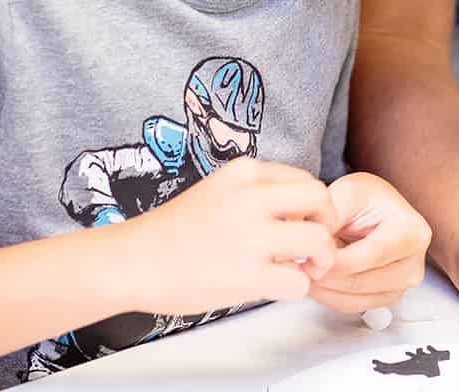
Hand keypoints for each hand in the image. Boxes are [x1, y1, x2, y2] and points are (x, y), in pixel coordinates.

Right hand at [122, 158, 337, 314]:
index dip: (312, 204)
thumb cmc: (173, 231)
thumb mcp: (219, 189)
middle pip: (320, 199)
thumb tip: (301, 212)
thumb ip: (258, 192)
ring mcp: (250, 236)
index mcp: (245, 171)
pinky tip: (281, 286)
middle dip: (327, 222)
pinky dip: (298, 287)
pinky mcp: (247, 275)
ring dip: (322, 258)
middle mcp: (252, 197)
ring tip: (309, 268)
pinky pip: (298, 281)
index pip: (304, 179)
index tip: (303, 222)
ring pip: (318, 241)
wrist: (132, 260)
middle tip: (317, 242)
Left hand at [306, 172, 431, 312]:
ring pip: (355, 300)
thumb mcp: (348, 191)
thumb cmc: (367, 199)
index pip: (367, 257)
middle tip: (302, 265)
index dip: (333, 262)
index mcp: (412, 231)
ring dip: (325, 290)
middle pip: (361, 283)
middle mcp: (414, 260)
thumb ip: (332, 216)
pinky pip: (354, 307)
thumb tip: (316, 248)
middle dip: (325, 277)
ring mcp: (403, 282)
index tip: (308, 258)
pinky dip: (331, 297)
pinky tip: (321, 279)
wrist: (374, 208)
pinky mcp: (389, 296)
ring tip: (307, 270)